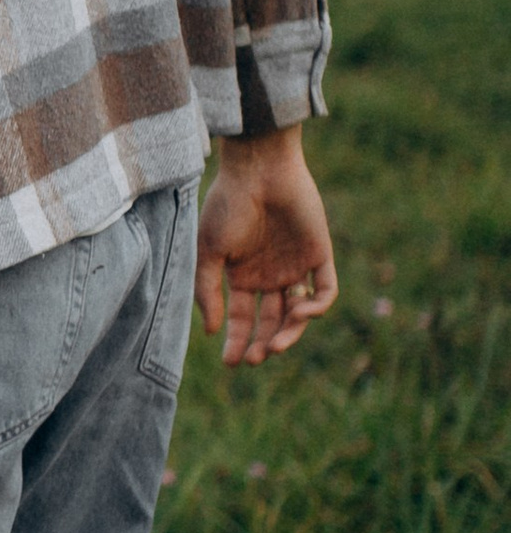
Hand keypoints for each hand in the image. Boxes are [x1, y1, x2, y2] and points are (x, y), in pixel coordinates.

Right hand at [196, 126, 337, 364]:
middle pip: (272, 322)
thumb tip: (212, 330)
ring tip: (275, 345)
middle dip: (263, 343)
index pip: (241, 319)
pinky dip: (315, 308)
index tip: (230, 362)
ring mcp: (296, 267)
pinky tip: (299, 313)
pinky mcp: (320, 256)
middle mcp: (270, 276)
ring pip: (298, 313)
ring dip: (289, 333)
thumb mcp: (208, 251)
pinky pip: (325, 291)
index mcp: (241, 276)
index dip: (236, 341)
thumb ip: (208, 290)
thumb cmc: (227, 205)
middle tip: (255, 358)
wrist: (259, 169)